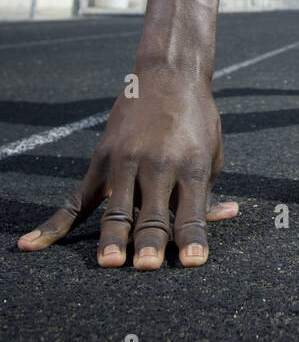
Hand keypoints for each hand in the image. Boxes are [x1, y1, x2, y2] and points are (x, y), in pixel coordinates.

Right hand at [18, 70, 237, 268]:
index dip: (193, 239)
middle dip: (149, 241)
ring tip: (110, 262)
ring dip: (112, 238)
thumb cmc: (196, 121)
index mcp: (190, 166)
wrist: (169, 75)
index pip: (191, 211)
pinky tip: (32, 244)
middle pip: (151, 212)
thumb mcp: (211, 154)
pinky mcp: (102, 160)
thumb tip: (224, 217)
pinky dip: (53, 224)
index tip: (192, 263)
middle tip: (146, 266)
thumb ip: (207, 191)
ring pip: (116, 209)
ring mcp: (125, 161)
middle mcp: (157, 164)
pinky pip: (76, 199)